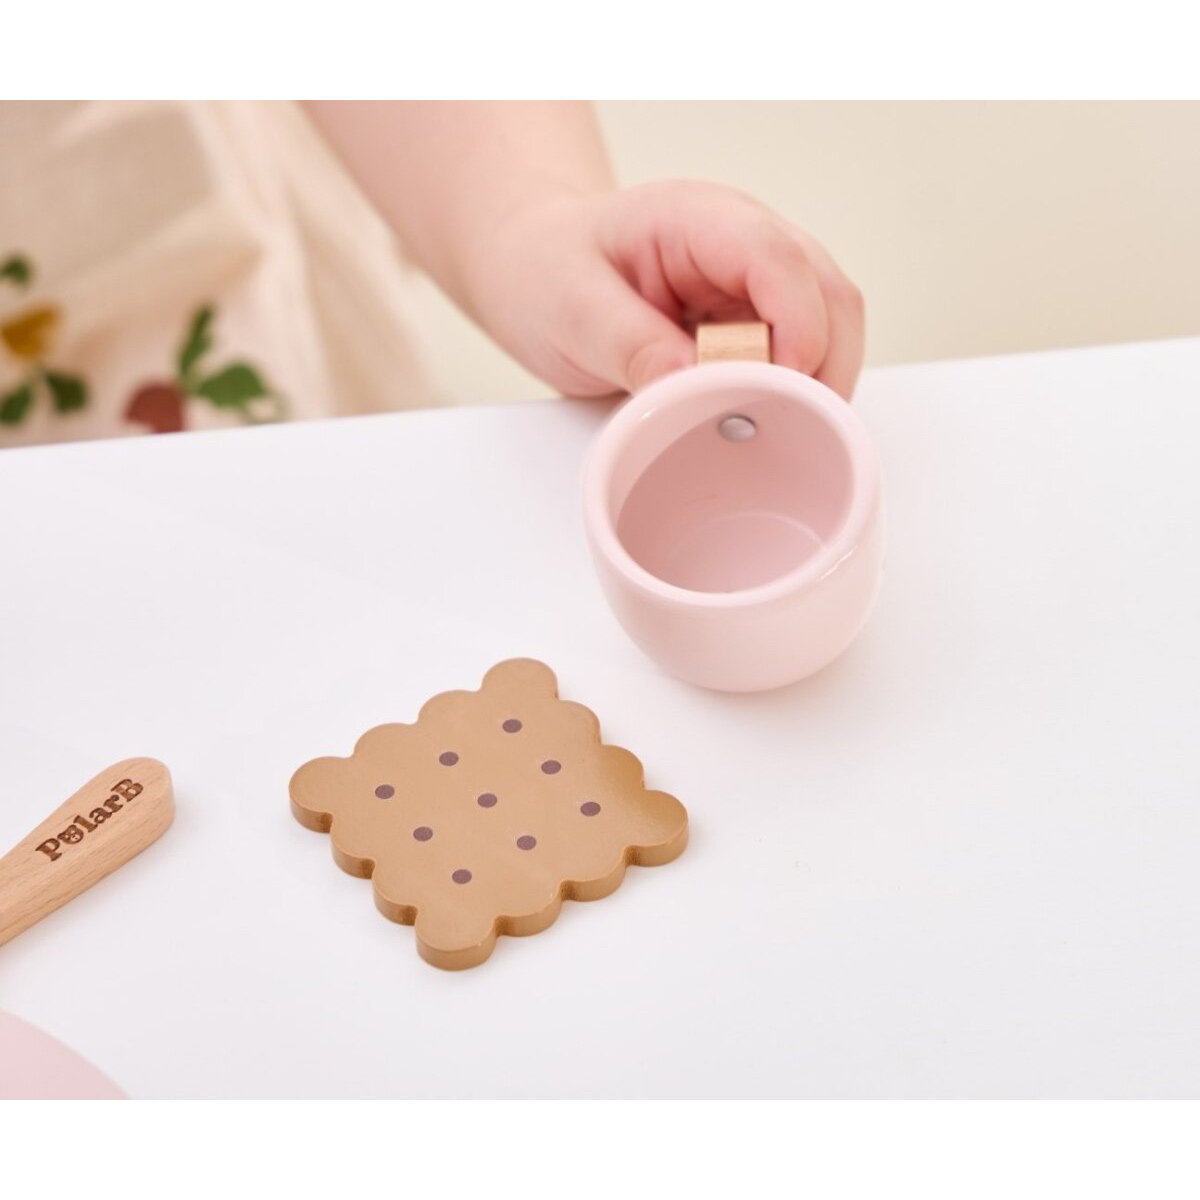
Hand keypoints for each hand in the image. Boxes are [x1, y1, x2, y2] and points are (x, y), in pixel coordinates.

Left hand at [465, 180, 864, 399]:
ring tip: (775, 433)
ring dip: (816, 385)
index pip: (778, 260)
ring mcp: (754, 283)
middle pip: (829, 295)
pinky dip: (796, 394)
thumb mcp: (569, 307)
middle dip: (824, 368)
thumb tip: (694, 384)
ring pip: (830, 329)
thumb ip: (630, 343)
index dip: (797, 327)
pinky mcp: (754, 322)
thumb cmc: (547, 269)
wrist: (534, 266)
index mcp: (698, 219)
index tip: (783, 390)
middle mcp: (743, 242)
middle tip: (789, 430)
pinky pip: (801, 357)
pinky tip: (765, 423)